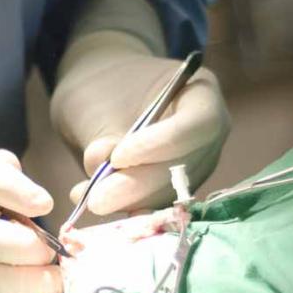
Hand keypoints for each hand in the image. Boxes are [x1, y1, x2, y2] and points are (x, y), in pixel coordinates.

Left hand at [51, 32, 230, 214]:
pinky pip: (156, 204)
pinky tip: (91, 201)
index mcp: (201, 96)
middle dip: (138, 185)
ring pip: (168, 193)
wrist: (102, 95)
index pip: (199, 125)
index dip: (161, 144)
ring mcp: (195, 167)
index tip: (118, 156)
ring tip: (85, 196)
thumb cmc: (104, 86)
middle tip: (97, 199)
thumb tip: (101, 161)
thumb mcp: (96, 101)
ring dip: (128, 201)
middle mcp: (207, 138)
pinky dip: (124, 206)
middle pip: (183, 168)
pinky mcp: (175, 191)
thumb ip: (102, 132)